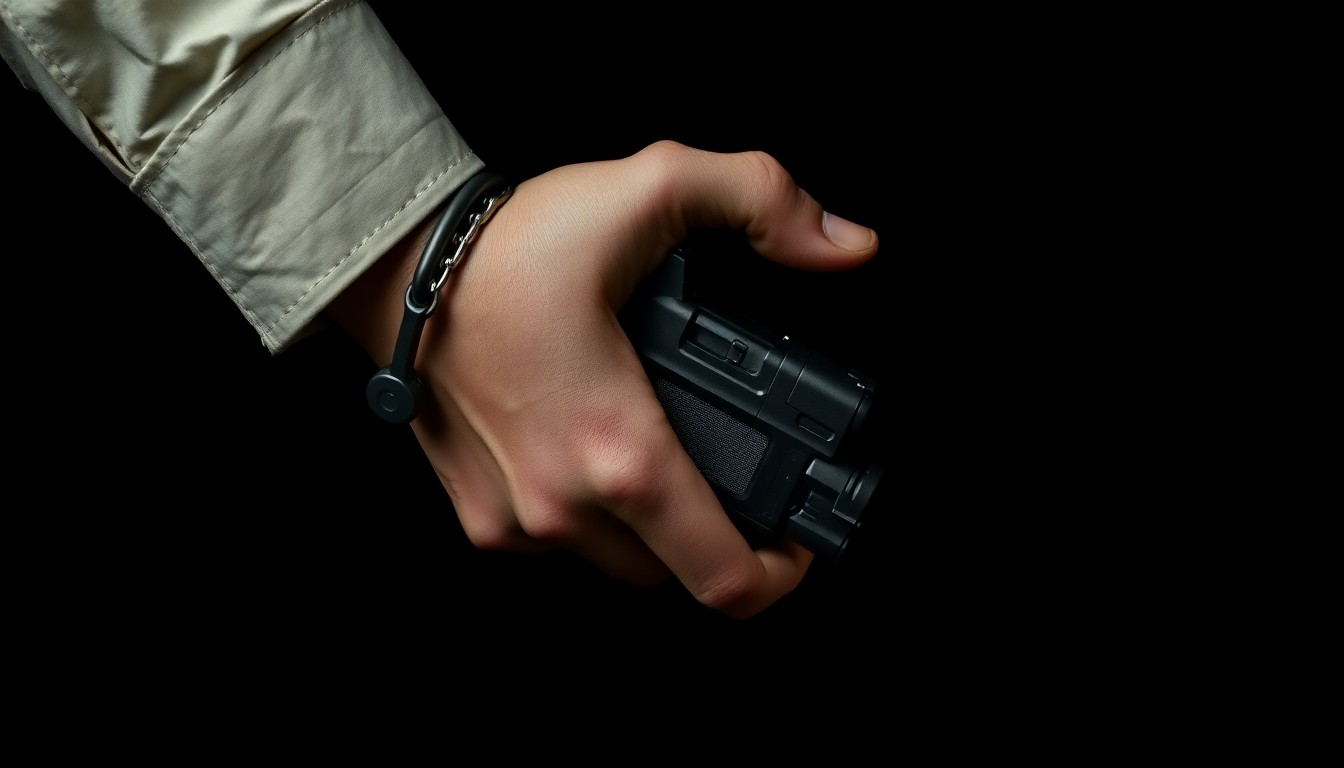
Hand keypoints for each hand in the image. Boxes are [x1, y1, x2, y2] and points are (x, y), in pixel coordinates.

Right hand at [329, 140, 878, 617]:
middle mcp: (567, 506)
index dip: (783, 572)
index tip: (796, 538)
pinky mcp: (481, 516)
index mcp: (621, 450)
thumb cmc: (508, 244)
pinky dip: (594, 517)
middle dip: (718, 536)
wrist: (393, 264)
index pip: (725, 578)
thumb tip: (849, 246)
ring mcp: (518, 521)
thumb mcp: (653, 186)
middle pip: (678, 574)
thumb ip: (765, 203)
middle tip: (731, 476)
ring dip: (654, 528)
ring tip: (663, 455)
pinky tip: (595, 455)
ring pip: (620, 565)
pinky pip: (561, 547)